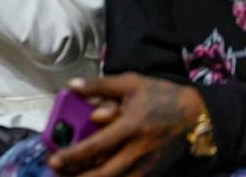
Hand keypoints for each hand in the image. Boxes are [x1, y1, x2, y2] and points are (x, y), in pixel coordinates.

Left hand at [49, 74, 205, 175]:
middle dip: (79, 176)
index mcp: (130, 127)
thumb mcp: (129, 82)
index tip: (54, 159)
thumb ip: (99, 86)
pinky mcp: (153, 169)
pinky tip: (95, 176)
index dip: (74, 155)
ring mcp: (147, 163)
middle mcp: (138, 150)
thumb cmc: (160, 95)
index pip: (96, 146)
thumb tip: (70, 85)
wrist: (196, 114)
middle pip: (105, 173)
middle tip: (57, 173)